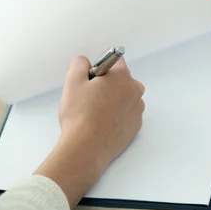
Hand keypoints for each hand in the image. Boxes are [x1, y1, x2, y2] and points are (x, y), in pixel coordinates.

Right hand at [34, 55, 144, 208]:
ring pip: (124, 98)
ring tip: (94, 113)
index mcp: (122, 77)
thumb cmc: (81, 116)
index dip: (100, 67)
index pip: (115, 60)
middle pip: (120, 80)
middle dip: (107, 85)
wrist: (87, 148)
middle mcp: (135, 91)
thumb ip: (80, 63)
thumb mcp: (73, 81)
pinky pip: (126, 114)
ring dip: (112, 101)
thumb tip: (85, 62)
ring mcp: (137, 110)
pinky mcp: (135, 127)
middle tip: (89, 97)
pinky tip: (102, 123)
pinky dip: (116, 116)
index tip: (91, 78)